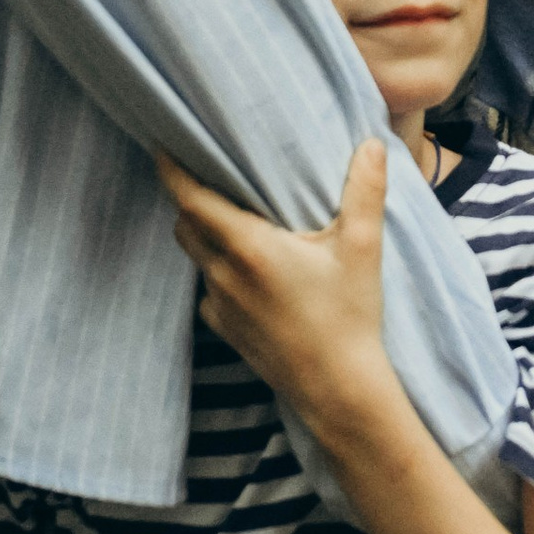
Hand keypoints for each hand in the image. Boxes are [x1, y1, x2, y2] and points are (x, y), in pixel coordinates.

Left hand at [158, 142, 403, 448]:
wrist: (339, 390)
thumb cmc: (350, 317)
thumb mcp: (362, 248)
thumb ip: (365, 191)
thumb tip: (371, 143)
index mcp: (249, 248)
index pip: (192, 201)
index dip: (173, 172)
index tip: (162, 147)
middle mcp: (225, 275)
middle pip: (186, 226)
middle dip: (188, 199)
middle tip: (206, 175)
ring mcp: (222, 307)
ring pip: (196, 258)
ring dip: (204, 234)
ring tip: (230, 217)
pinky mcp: (227, 331)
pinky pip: (208, 291)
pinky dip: (217, 271)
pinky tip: (247, 270)